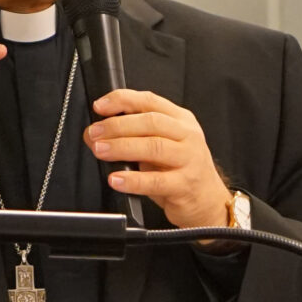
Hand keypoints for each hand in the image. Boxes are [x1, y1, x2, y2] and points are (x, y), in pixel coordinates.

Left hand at [84, 90, 236, 230]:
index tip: (99, 106)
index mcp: (181, 120)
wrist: (207, 202)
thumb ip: (134, 136)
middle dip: (117, 125)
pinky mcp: (185, 185)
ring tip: (100, 150)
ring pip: (153, 147)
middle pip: (151, 122)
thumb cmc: (180, 172)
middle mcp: (187, 136)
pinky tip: (116, 180)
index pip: (150, 101)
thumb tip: (96, 134)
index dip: (122, 100)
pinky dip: (133, 180)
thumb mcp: (161, 146)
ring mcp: (189, 160)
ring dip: (122, 147)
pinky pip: (156, 181)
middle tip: (94, 133)